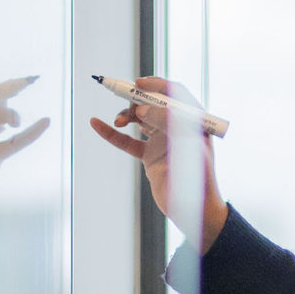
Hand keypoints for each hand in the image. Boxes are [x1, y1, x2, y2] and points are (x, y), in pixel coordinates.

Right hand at [87, 75, 227, 249]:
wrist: (195, 210)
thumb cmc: (199, 175)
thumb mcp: (185, 143)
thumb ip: (166, 122)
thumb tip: (142, 107)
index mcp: (193, 120)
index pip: (175, 93)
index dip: (157, 84)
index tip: (138, 83)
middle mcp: (178, 127)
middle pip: (153, 103)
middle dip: (137, 100)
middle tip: (125, 102)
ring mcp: (162, 141)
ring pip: (139, 119)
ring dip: (126, 115)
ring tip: (118, 121)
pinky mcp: (149, 157)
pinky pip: (127, 142)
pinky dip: (111, 134)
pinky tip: (96, 124)